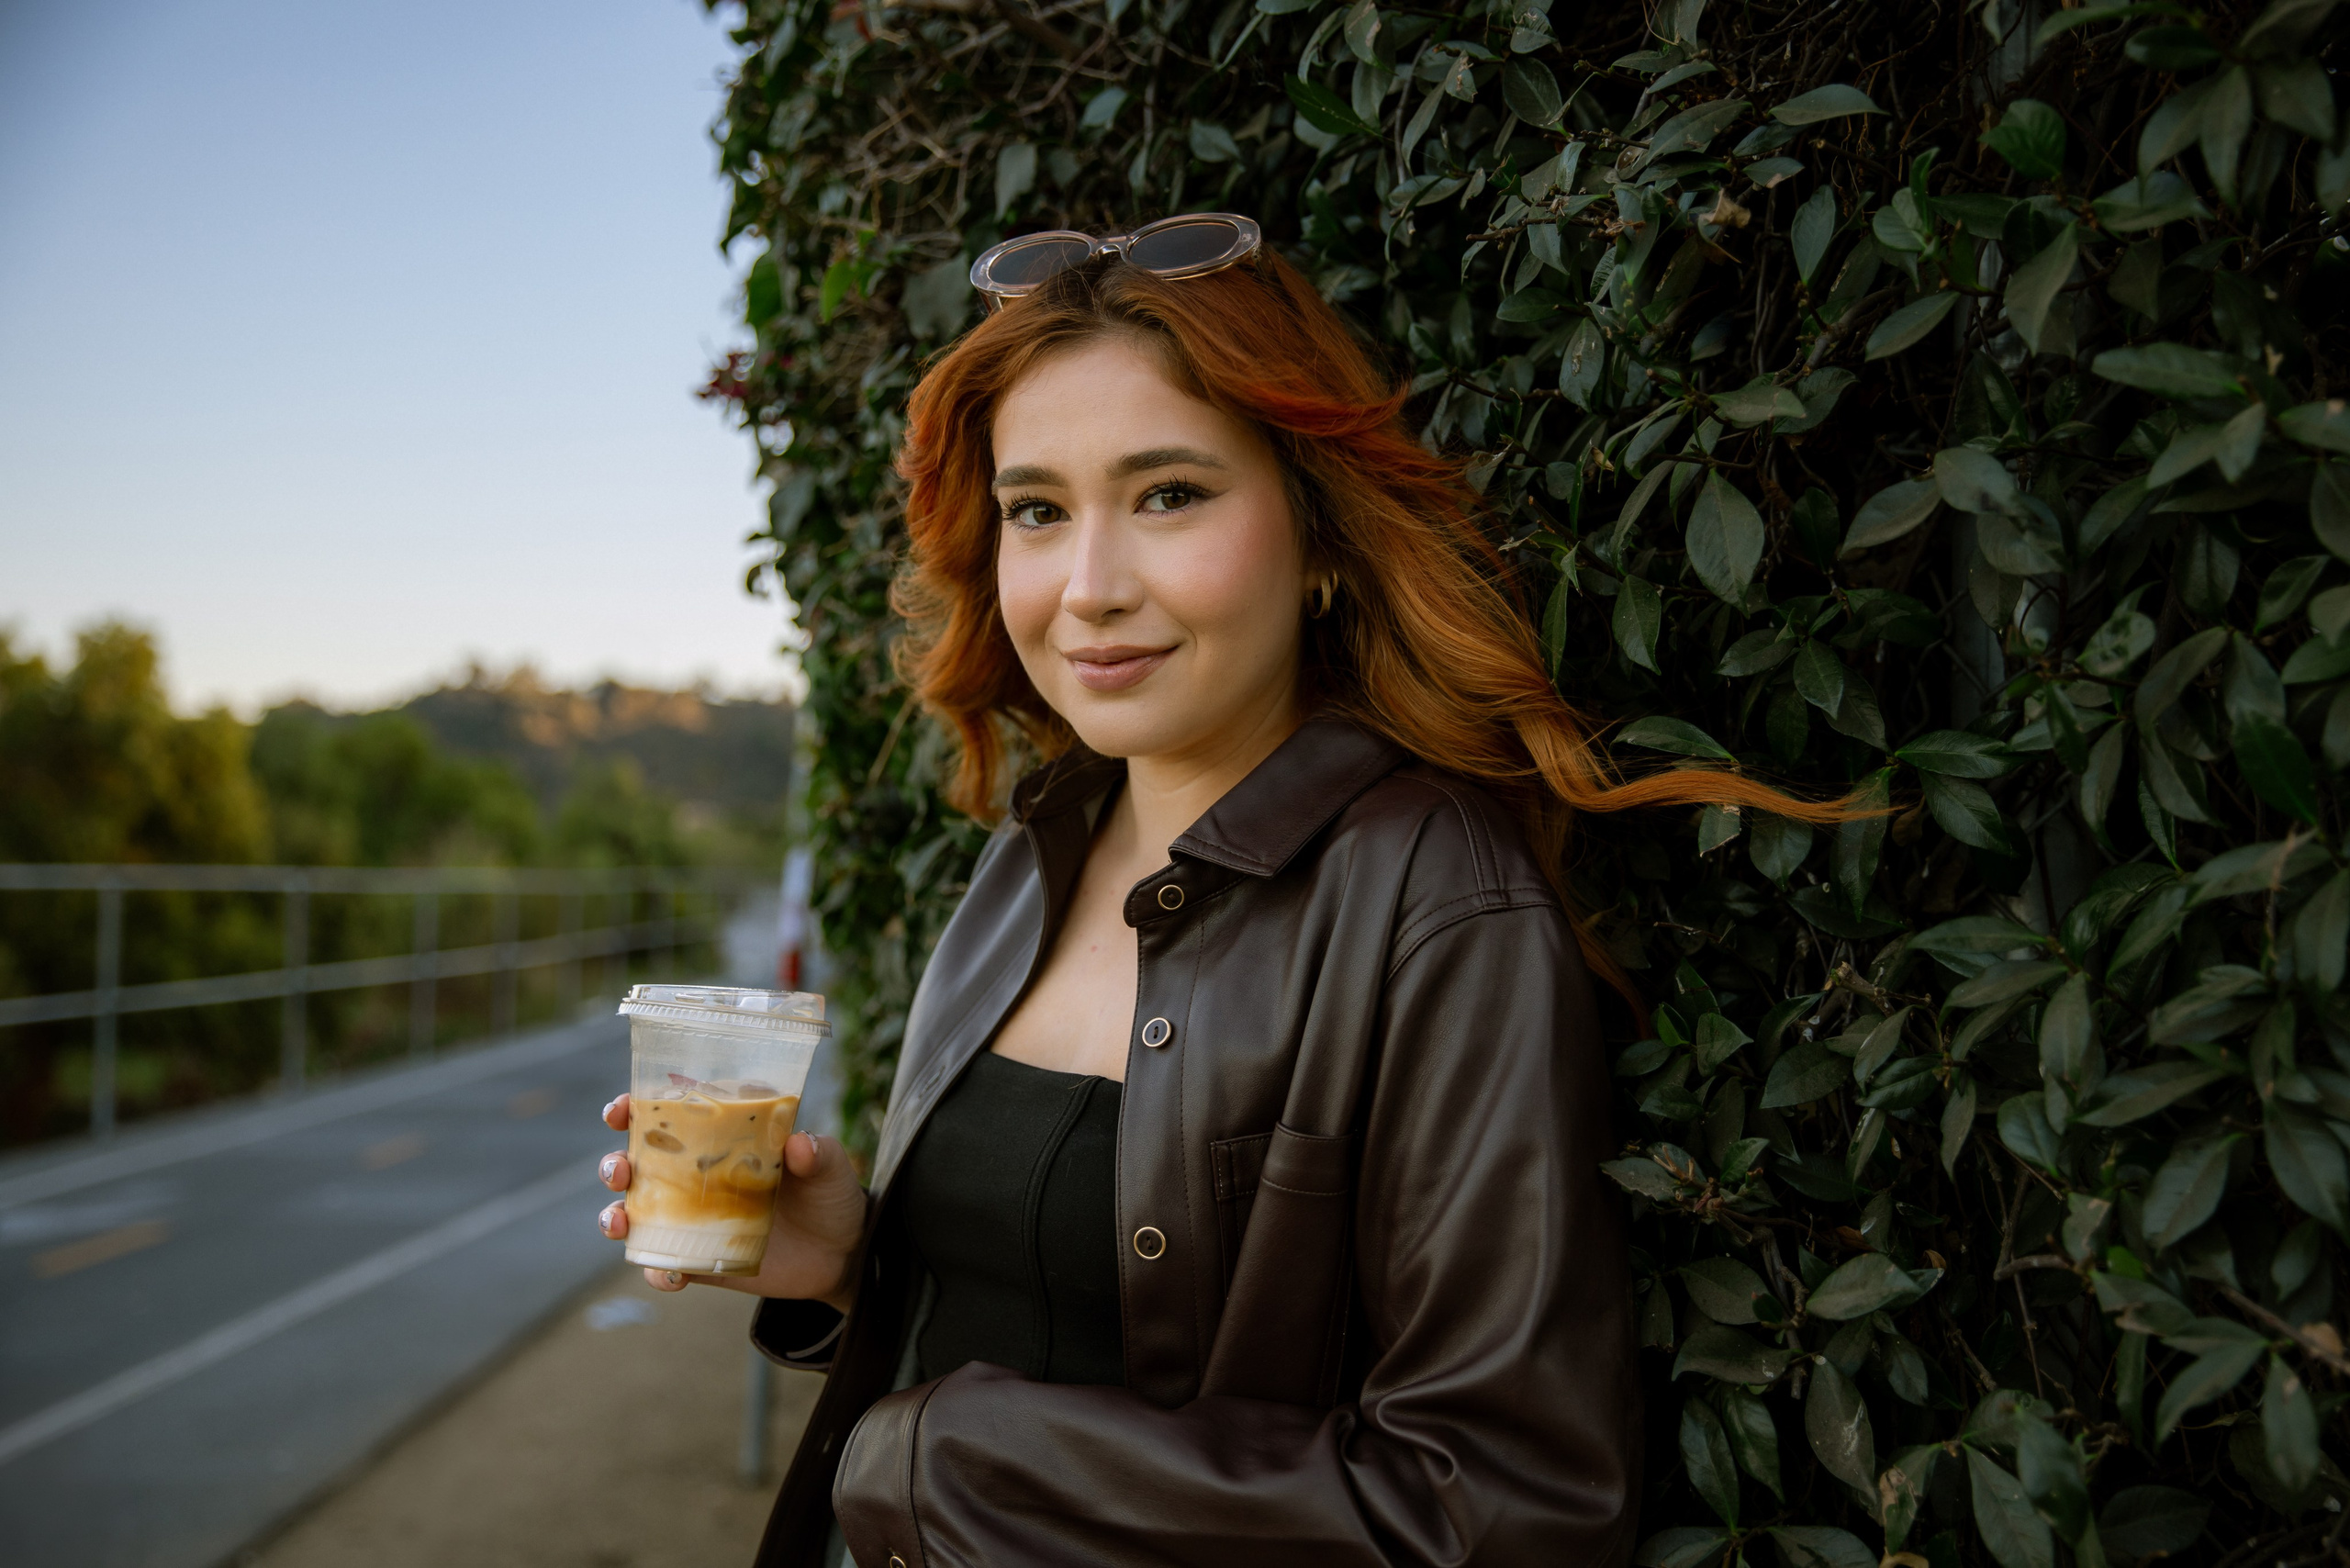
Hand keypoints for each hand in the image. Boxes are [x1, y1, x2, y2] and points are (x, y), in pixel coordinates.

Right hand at [596, 1091, 869, 1309]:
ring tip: (620, 1221)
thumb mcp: (832, 1166)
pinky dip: (658, 1272)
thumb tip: (798, 1145)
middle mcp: (698, 1175)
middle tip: (620, 1170)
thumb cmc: (832, 1195)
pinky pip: (666, 1267)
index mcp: (722, 1138)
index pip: (670, 1115)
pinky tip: (670, 1275)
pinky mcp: (701, 1260)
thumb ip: (818, 1153)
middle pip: (637, 1164)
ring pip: (636, 1215)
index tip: (622, 1110)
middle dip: (614, 1164)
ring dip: (615, 1216)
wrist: (845, 1255)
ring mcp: (695, 1219)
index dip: (636, 1109)